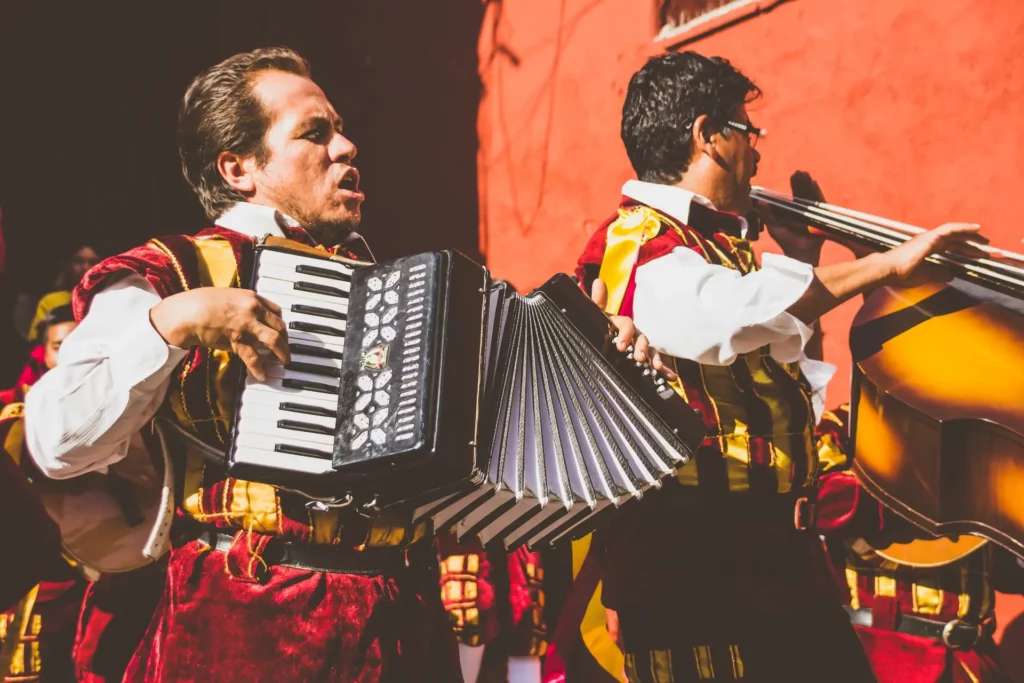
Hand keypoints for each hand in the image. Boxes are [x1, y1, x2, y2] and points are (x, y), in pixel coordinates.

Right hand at [150, 288, 289, 380]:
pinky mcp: (237, 341)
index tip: (281, 331)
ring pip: (273, 340)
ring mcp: (246, 325)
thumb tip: (249, 315)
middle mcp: (253, 309)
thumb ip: (241, 305)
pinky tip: (263, 375)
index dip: (280, 323)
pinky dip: (260, 368)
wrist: (186, 313)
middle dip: (285, 339)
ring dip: (282, 353)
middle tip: (286, 348)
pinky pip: (254, 357)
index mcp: (251, 297)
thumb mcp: (227, 296)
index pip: (277, 311)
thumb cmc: (200, 303)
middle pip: (279, 326)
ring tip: (285, 362)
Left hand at [589, 279, 677, 381]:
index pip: (627, 325)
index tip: (620, 345)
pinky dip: (664, 370)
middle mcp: (632, 335)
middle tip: (638, 357)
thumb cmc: (596, 327)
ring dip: (654, 358)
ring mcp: (638, 347)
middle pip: (641, 338)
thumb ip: (596, 302)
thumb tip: (599, 280)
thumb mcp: (594, 316)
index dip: (625, 333)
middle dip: (641, 347)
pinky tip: (671, 378)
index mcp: (620, 324)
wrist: (595, 343)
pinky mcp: (643, 360)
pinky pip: (655, 363)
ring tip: (655, 367)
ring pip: (650, 350)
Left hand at [761, 171, 827, 262]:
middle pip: (804, 192)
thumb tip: (760, 201)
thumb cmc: (785, 239)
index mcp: (793, 208)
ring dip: (809, 185)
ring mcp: (813, 211)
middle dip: (802, 182)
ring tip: (806, 175)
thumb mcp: (773, 226)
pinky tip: (815, 185)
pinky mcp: (821, 215)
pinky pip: (820, 203)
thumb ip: (767, 214)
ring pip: (811, 195)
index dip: (795, 183)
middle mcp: (805, 207)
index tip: (794, 174)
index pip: (795, 193)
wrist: (800, 252)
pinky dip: (817, 194)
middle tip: (800, 172)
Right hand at [879, 222, 988, 287]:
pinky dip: (964, 227)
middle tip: (985, 248)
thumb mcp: (924, 276)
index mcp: (925, 249)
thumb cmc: (899, 274)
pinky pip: (950, 229)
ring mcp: (928, 237)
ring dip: (971, 235)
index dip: (963, 251)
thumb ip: (937, 274)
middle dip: (970, 243)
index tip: (975, 255)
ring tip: (985, 240)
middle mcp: (927, 241)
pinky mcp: (929, 237)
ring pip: (954, 232)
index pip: (948, 248)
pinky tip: (976, 228)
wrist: (886, 270)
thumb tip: (951, 275)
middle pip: (954, 240)